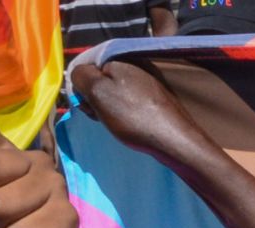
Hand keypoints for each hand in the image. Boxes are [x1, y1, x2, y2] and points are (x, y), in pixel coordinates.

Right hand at [70, 60, 209, 164]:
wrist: (175, 142)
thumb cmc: (133, 116)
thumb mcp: (98, 91)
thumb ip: (82, 75)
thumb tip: (80, 72)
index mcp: (122, 58)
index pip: (88, 63)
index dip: (80, 82)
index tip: (84, 102)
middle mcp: (137, 66)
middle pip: (101, 77)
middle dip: (93, 95)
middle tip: (97, 114)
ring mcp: (148, 84)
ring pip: (114, 91)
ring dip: (106, 106)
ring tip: (111, 121)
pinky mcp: (156, 101)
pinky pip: (129, 102)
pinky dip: (122, 112)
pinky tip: (126, 125)